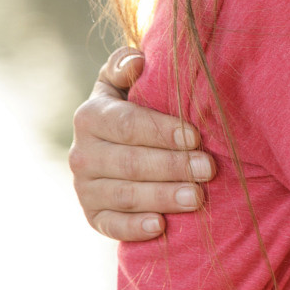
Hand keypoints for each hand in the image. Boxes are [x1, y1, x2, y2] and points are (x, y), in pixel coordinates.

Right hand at [69, 46, 213, 241]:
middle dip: (172, 166)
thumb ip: (125, 65)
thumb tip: (137, 62)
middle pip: (130, 162)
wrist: (113, 146)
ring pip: (125, 195)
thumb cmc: (131, 107)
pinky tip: (161, 227)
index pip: (127, 124)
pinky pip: (111, 226)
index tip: (195, 136)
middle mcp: (81, 154)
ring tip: (197, 197)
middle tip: (208, 169)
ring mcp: (84, 188)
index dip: (161, 131)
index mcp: (90, 116)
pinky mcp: (92, 216)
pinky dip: (135, 228)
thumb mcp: (123, 82)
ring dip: (163, 197)